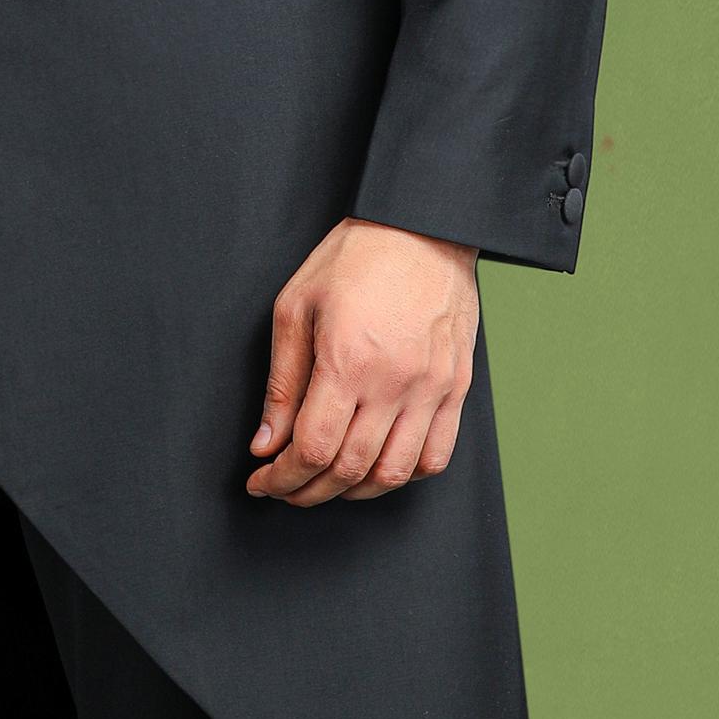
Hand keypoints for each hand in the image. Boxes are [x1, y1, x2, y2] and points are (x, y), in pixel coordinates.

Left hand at [246, 219, 478, 507]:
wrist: (423, 225)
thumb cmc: (354, 257)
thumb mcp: (296, 308)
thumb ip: (281, 384)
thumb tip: (266, 443)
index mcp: (347, 362)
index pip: (312, 450)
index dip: (281, 478)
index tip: (262, 481)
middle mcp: (394, 382)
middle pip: (349, 470)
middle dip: (307, 492)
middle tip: (285, 488)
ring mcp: (432, 388)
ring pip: (394, 473)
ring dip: (354, 491)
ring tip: (327, 483)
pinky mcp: (457, 387)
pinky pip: (436, 455)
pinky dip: (404, 475)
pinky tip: (377, 467)